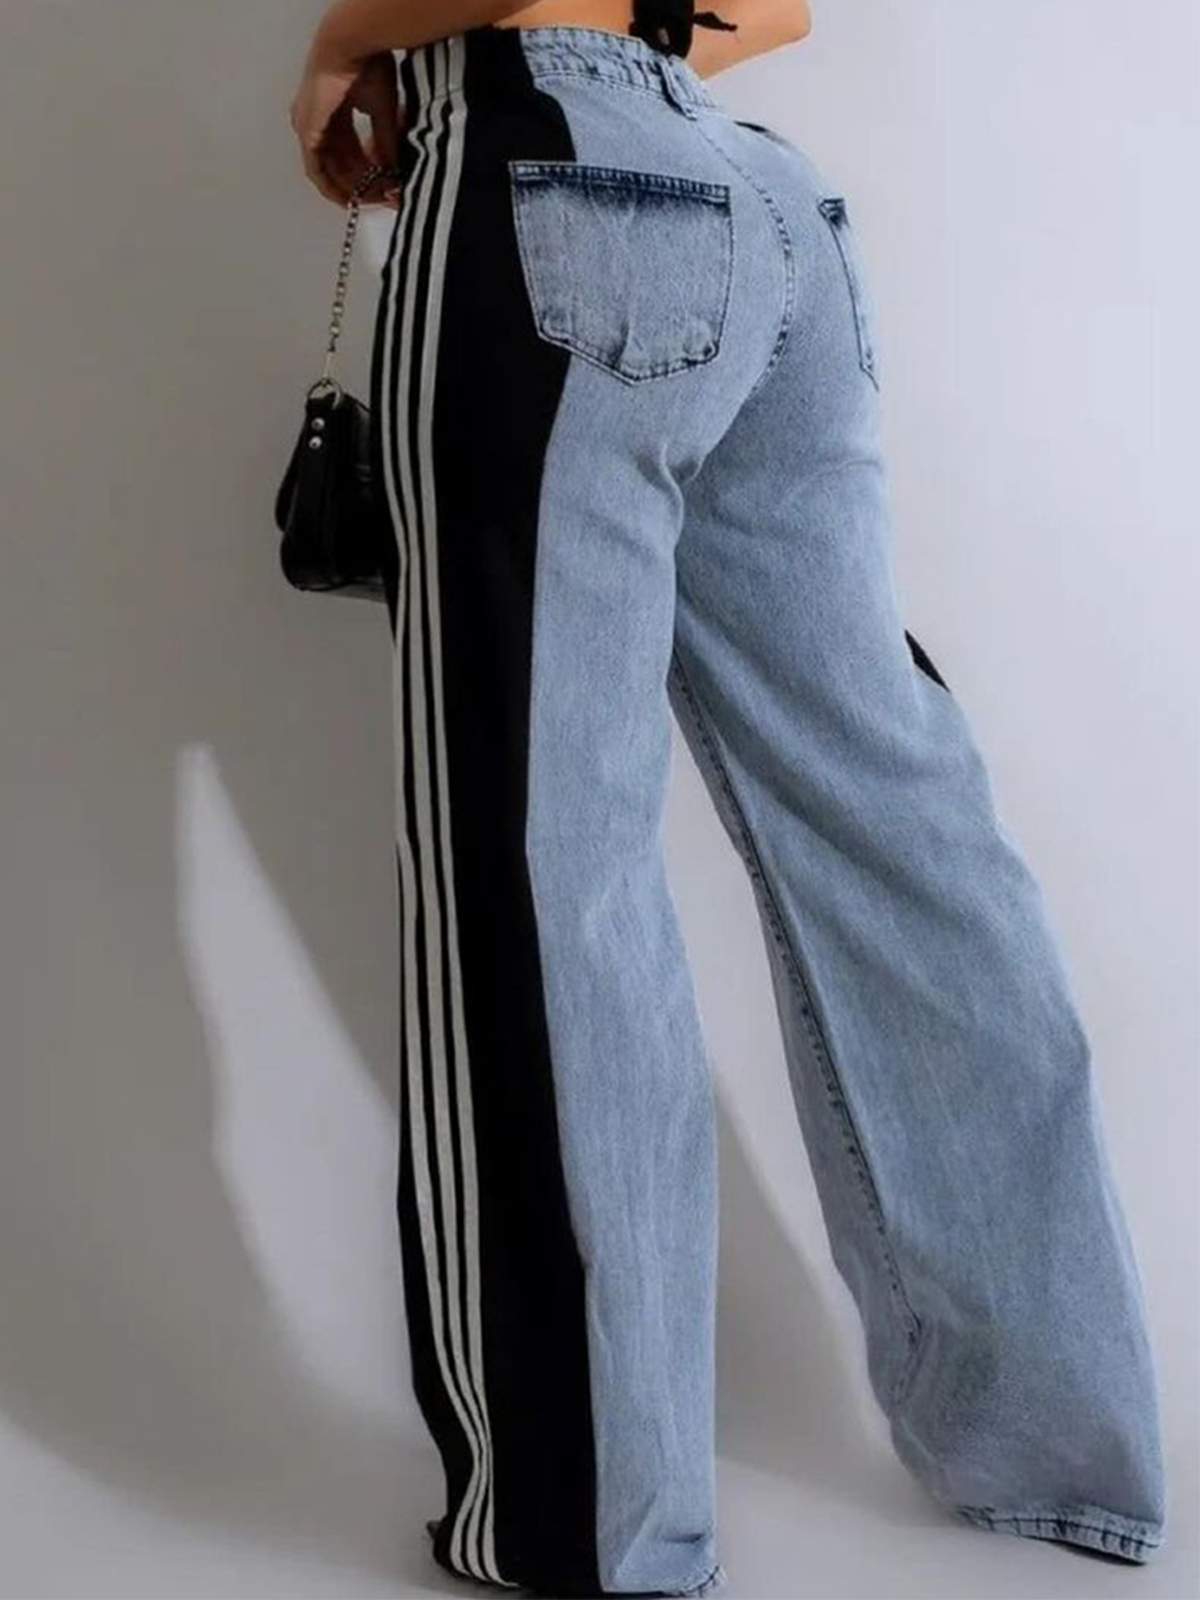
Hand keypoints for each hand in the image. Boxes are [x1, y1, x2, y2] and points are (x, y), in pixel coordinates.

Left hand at [290, 42, 402, 206]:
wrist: (350, 47)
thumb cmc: (366, 64)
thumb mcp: (382, 110)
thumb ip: (386, 143)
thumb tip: (393, 170)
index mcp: (332, 109)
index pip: (349, 148)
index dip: (368, 170)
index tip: (385, 185)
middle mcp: (317, 120)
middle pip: (339, 162)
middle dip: (363, 183)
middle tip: (383, 198)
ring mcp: (308, 126)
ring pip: (328, 170)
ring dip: (352, 188)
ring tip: (374, 200)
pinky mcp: (307, 132)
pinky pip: (316, 171)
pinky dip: (333, 187)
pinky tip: (350, 199)